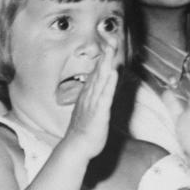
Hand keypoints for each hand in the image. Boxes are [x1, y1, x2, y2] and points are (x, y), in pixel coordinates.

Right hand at [64, 45, 118, 159]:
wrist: (76, 147)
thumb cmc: (83, 131)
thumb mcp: (87, 111)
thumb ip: (92, 100)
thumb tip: (96, 92)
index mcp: (87, 96)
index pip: (95, 75)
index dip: (102, 61)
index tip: (107, 47)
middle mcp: (89, 97)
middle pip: (98, 73)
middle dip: (104, 58)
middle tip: (110, 42)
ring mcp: (93, 104)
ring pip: (101, 81)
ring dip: (106, 66)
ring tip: (111, 52)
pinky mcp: (99, 113)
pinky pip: (105, 96)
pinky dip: (109, 84)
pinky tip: (113, 74)